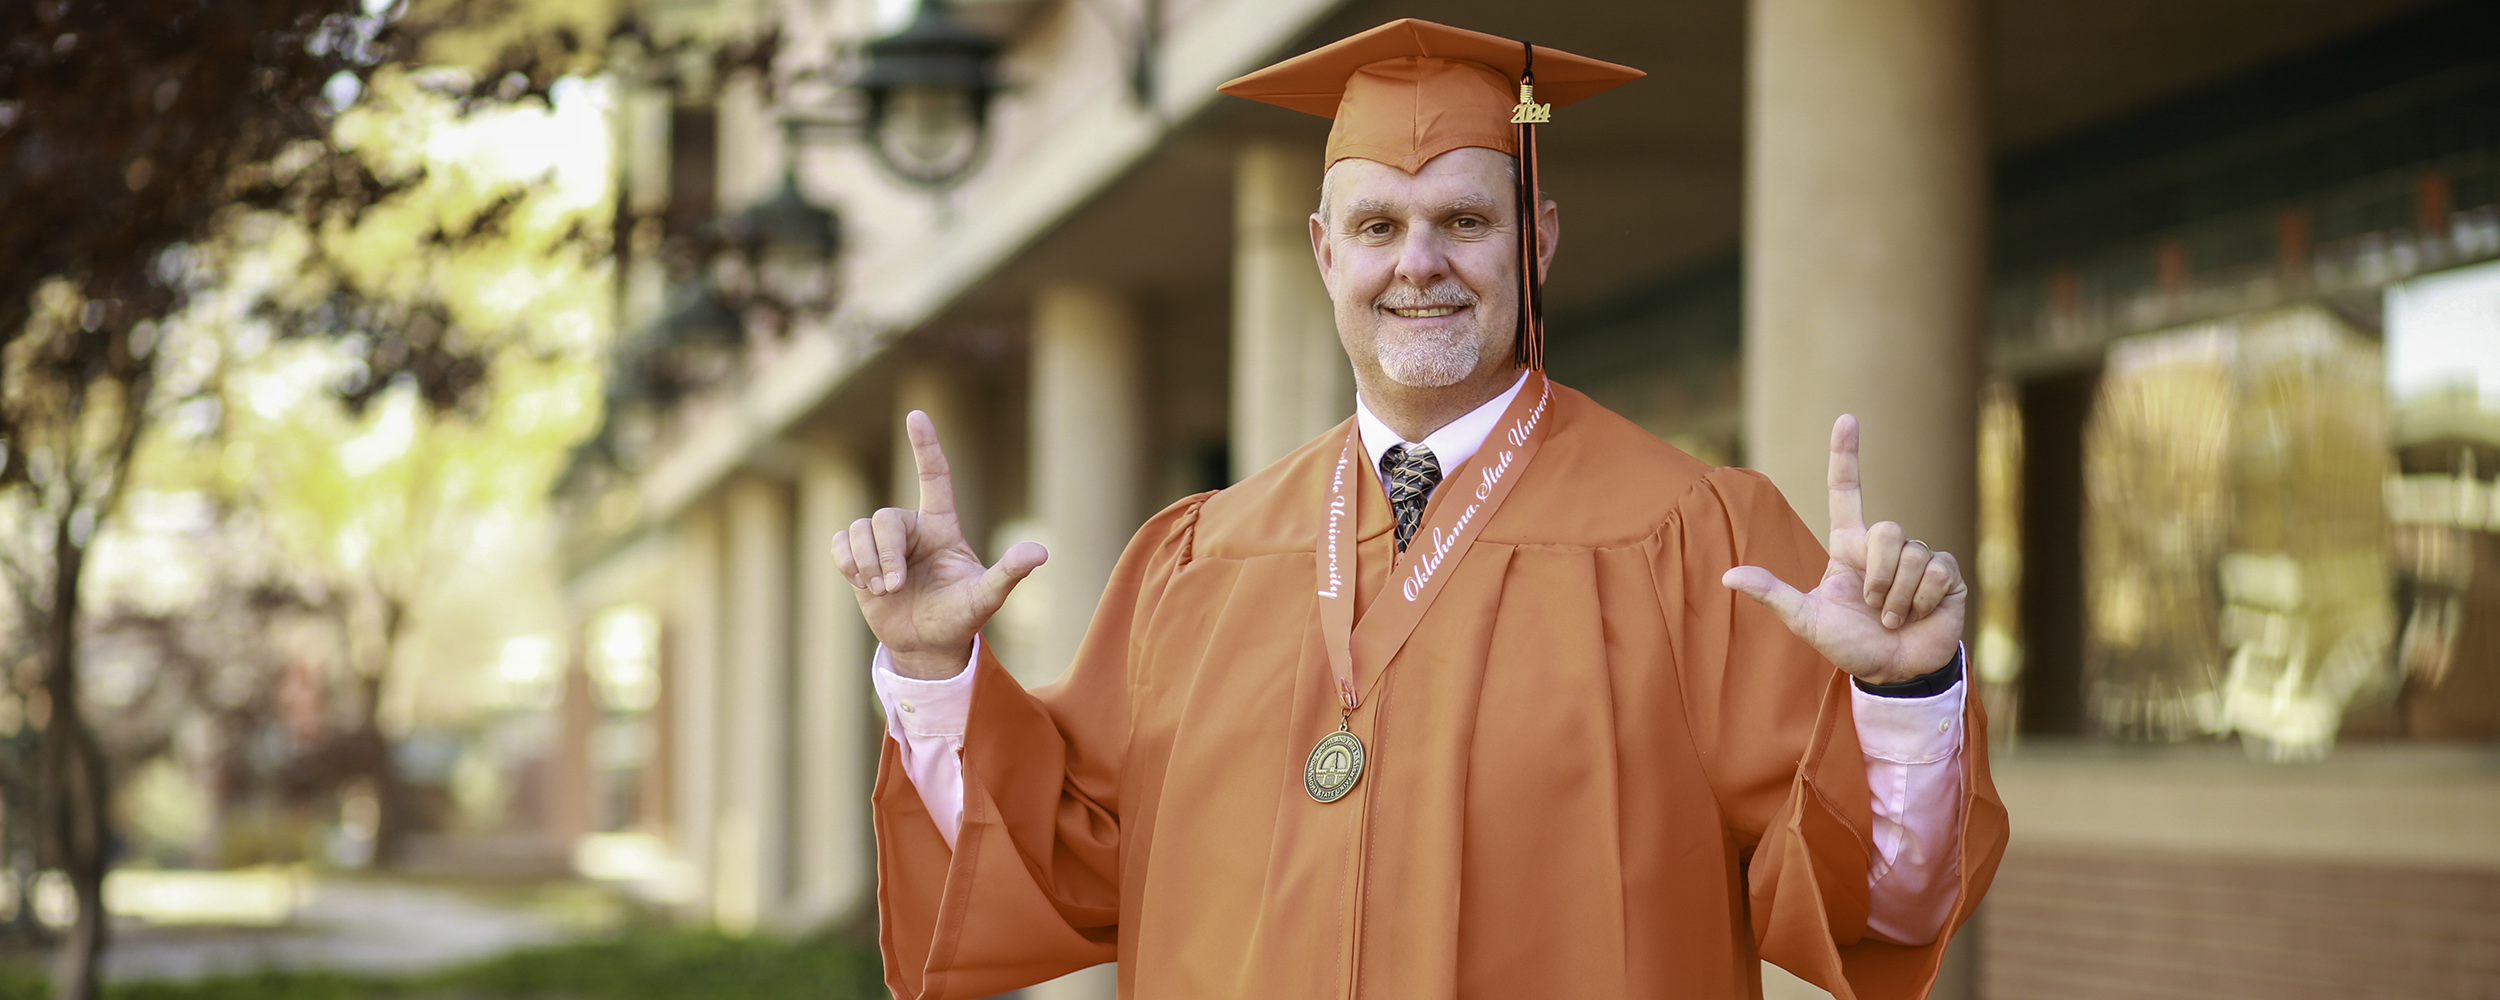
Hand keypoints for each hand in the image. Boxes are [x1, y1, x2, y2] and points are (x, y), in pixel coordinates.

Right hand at [832, 411, 1047, 678]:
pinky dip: (848, 564)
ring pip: (858, 530)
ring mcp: (882, 543)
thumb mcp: (986, 598)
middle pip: (884, 518)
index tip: (916, 416)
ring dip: (867, 564)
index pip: (934, 477)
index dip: (925, 446)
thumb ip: (1009, 573)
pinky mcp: (858, 558)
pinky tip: (864, 584)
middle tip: (895, 588)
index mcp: (942, 527)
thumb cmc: (960, 617)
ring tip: (885, 592)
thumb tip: (1040, 552)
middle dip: (885, 555)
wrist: (927, 645)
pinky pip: (839, 544)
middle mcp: (911, 529)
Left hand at [1720, 414, 1966, 685]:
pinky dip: (1922, 600)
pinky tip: (1918, 617)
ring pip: (1913, 554)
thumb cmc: (1849, 644)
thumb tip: (1727, 576)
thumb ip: (1773, 595)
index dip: (1846, 455)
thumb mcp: (1807, 621)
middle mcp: (1884, 548)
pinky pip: (1937, 571)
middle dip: (1878, 574)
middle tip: (1873, 607)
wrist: (1893, 674)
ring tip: (1892, 618)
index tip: (1846, 419)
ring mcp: (1919, 559)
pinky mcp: (1947, 576)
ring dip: (1898, 596)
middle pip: (1886, 530)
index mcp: (1849, 547)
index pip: (1846, 492)